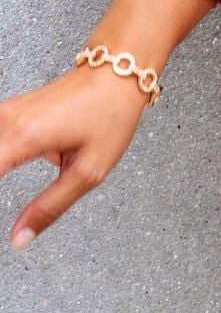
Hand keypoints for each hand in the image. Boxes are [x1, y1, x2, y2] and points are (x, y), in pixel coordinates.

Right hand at [0, 64, 151, 248]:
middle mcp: (7, 120)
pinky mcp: (7, 112)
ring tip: (29, 182)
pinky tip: (3, 170)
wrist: (117, 74)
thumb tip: (20, 238)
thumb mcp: (88, 171)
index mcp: (25, 136)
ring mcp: (4, 113)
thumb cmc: (109, 114)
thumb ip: (49, 208)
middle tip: (5, 219)